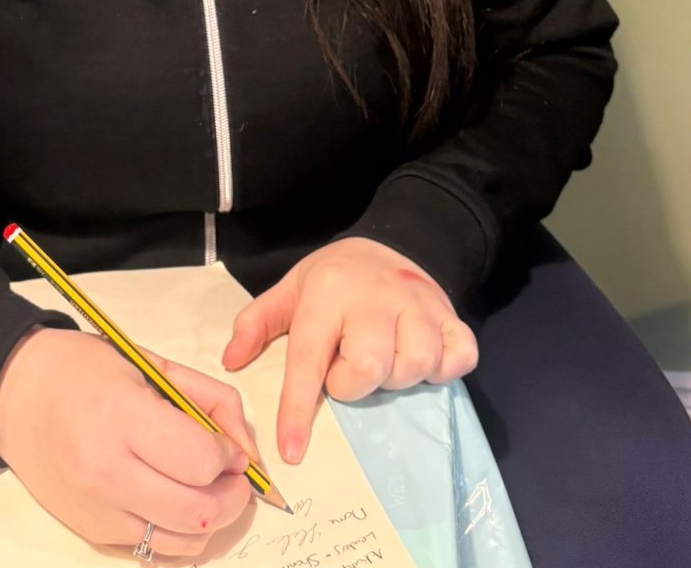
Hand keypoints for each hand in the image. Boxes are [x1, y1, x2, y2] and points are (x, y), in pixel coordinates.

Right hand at [0, 328, 257, 557]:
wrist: (16, 394)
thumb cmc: (84, 370)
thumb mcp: (151, 363)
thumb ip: (209, 400)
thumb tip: (246, 449)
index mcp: (122, 416)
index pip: (200, 459)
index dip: (231, 454)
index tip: (229, 444)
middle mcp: (107, 471)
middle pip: (199, 511)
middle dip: (234, 496)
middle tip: (234, 474)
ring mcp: (98, 509)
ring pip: (183, 542)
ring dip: (212, 521)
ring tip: (209, 489)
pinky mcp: (93, 532)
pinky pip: (155, 551)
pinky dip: (180, 534)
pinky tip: (178, 503)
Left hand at [222, 238, 477, 463]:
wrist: (395, 239)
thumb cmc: (336, 277)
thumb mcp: (291, 288)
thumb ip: (257, 323)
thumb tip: (231, 362)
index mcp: (327, 293)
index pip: (308, 356)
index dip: (297, 407)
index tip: (292, 451)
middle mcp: (374, 297)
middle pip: (369, 366)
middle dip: (354, 386)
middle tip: (348, 371)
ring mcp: (418, 304)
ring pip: (415, 364)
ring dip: (398, 378)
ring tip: (385, 360)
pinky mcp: (451, 315)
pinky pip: (458, 358)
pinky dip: (443, 369)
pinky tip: (423, 358)